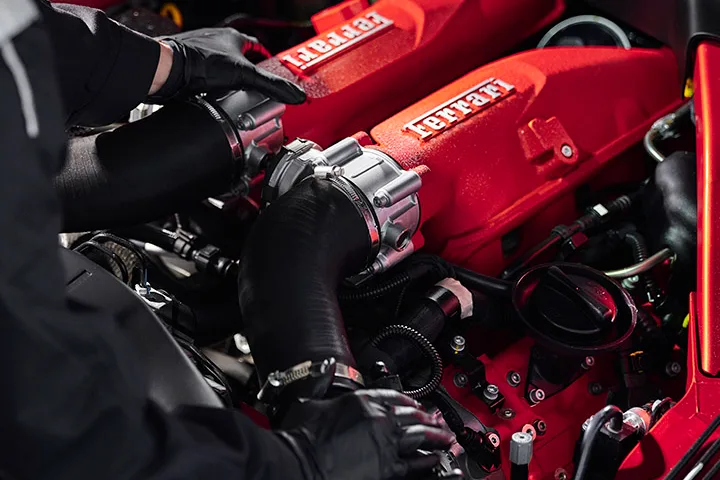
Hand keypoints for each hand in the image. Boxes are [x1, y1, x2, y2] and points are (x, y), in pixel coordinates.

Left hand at [149, 28, 305, 103]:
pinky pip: (205, 78)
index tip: (271, 68)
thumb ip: (272, 86)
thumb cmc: (200, 64)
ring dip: (229, 81)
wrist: (168, 71)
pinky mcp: (189, 68)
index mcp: (232, 38)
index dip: (265, 59)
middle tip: (256, 87)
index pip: (256, 46)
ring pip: (221, 68)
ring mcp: (201, 54)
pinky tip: (215, 98)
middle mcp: (216, 43)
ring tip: (237, 96)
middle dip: (248, 73)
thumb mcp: (244, 76)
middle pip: (238, 58)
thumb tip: (295, 94)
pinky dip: (212, 88)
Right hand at [277, 390, 454, 479]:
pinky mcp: (388, 467)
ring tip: (446, 437)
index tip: (416, 402)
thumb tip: (324, 367)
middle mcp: (378, 418)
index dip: (407, 398)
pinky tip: (435, 459)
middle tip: (439, 419)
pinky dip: (428, 460)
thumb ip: (320, 381)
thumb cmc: (300, 438)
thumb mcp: (307, 401)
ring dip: (435, 436)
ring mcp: (386, 443)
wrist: (298, 465)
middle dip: (428, 416)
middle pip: (411, 414)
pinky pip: (415, 463)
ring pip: (419, 435)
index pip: (392, 394)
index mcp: (361, 400)